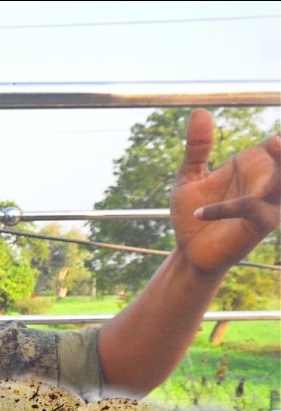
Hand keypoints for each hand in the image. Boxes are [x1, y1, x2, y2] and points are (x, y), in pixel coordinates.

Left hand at [169, 108, 280, 275]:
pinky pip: (249, 208)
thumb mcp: (190, 176)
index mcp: (252, 165)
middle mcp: (265, 182)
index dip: (278, 138)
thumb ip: (197, 147)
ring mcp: (267, 203)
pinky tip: (199, 212)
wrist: (188, 251)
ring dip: (280, 168)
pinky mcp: (258, 224)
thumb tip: (199, 111)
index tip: (275, 134)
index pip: (274, 143)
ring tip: (274, 143)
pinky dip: (224, 208)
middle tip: (277, 137)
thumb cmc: (192, 212)